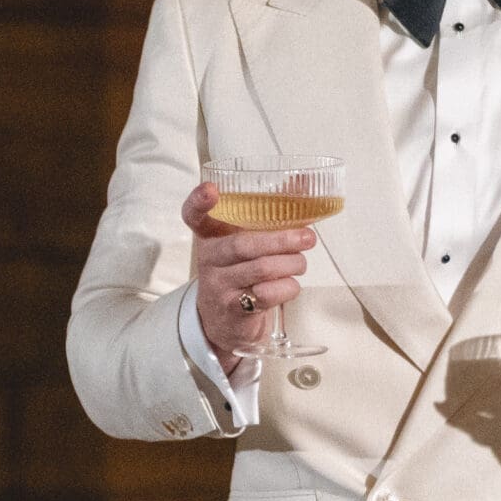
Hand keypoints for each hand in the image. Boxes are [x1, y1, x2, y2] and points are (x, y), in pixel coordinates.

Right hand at [185, 183, 315, 364]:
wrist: (224, 321)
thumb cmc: (242, 271)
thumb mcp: (247, 241)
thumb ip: (271, 214)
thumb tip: (303, 180)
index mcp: (210, 235)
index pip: (193, 215)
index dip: (199, 201)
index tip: (211, 189)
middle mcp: (210, 258)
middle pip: (243, 244)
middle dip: (281, 240)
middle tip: (307, 237)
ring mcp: (219, 285)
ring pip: (261, 269)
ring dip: (291, 264)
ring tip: (301, 262)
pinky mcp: (233, 309)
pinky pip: (267, 295)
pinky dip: (288, 287)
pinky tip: (290, 284)